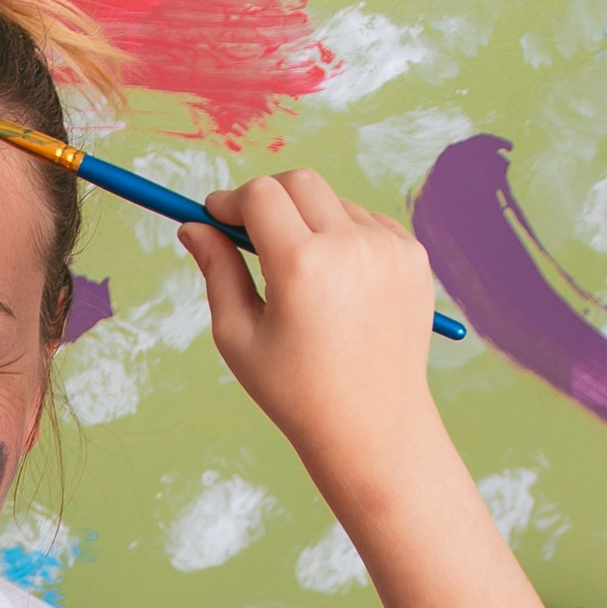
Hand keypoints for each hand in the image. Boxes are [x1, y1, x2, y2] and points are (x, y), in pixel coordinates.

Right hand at [178, 169, 443, 487]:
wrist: (372, 425)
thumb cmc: (295, 390)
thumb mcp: (238, 336)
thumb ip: (216, 271)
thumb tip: (193, 226)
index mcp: (301, 265)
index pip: (259, 195)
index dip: (231, 201)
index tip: (216, 216)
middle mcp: (350, 246)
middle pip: (298, 182)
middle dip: (268, 197)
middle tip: (250, 231)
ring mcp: (389, 248)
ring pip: (334, 203)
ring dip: (308, 221)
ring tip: (300, 277)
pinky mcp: (413, 256)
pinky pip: (368, 224)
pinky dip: (344, 238)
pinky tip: (337, 286)